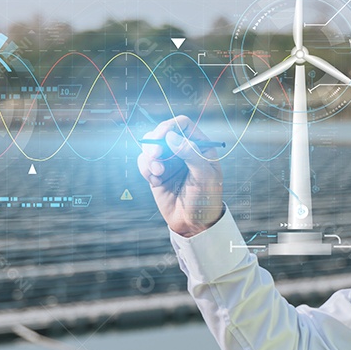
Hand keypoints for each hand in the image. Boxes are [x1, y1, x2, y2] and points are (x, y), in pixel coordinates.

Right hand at [136, 116, 223, 236]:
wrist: (194, 224)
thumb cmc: (206, 199)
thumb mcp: (204, 176)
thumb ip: (190, 154)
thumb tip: (171, 136)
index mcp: (200, 146)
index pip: (182, 124)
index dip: (170, 126)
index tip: (162, 136)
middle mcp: (183, 151)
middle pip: (162, 132)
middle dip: (155, 142)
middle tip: (155, 155)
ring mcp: (169, 162)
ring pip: (150, 147)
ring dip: (150, 158)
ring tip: (158, 174)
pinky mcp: (156, 173)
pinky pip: (144, 162)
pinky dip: (145, 169)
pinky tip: (155, 181)